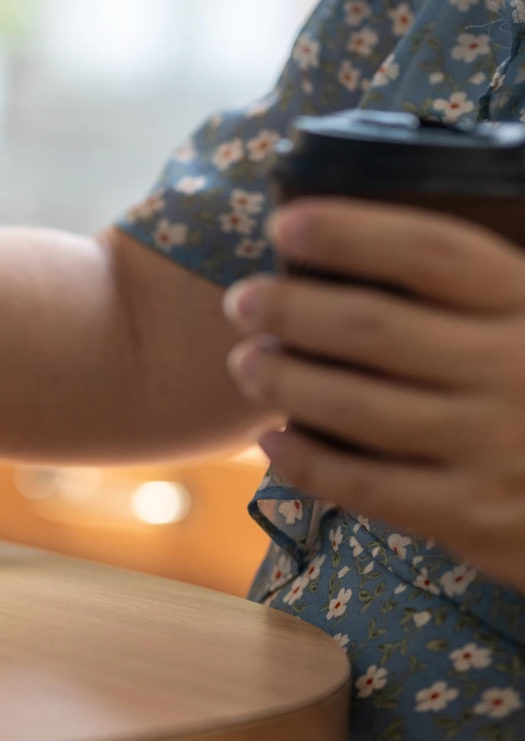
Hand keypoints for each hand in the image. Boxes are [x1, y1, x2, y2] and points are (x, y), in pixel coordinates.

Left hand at [223, 198, 524, 585]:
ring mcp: (495, 446)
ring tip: (246, 363)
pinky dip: (306, 461)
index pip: (431, 252)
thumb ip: (470, 292)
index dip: (350, 233)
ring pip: (357, 407)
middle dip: (291, 310)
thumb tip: (343, 250)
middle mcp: (517, 369)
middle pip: (375, 328)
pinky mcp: (471, 516)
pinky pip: (365, 487)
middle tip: (242, 299)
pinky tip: (271, 439)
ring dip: (285, 381)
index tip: (282, 224)